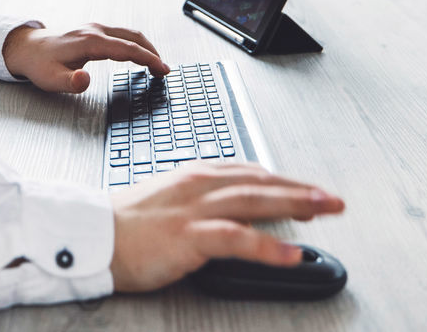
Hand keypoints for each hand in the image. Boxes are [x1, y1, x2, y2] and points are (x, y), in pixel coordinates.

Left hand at [1, 23, 168, 92]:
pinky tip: (138, 54)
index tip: (162, 70)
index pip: (127, 49)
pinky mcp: (93, 31)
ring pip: (129, 33)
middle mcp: (95, 31)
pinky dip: (135, 44)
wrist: (26, 47)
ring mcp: (95, 28)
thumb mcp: (51, 80)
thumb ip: (70, 83)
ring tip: (156, 64)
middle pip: (133, 37)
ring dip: (146, 47)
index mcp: (90, 42)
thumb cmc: (39, 64)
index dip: (148, 59)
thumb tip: (85, 80)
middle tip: (165, 70)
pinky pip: (121, 34)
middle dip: (153, 53)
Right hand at [110, 163, 344, 291]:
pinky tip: (292, 253)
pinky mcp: (190, 236)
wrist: (92, 236)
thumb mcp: (168, 201)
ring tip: (326, 210)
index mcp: (195, 175)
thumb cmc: (126, 225)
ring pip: (256, 200)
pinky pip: (237, 238)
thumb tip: (229, 210)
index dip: (284, 180)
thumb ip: (199, 200)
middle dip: (302, 189)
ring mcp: (196, 209)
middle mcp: (200, 185)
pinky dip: (268, 246)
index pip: (250, 172)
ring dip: (296, 203)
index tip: (309, 189)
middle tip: (334, 199)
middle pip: (262, 182)